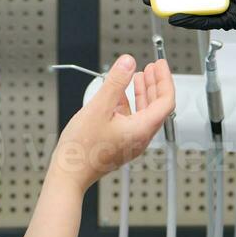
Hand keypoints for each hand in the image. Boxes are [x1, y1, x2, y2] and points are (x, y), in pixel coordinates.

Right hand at [52, 55, 174, 190]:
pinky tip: (120, 95)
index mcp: (141, 129)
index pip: (166, 101)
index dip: (165, 79)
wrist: (69, 174)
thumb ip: (115, 82)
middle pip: (157, 107)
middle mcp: (140, 138)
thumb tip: (128, 63)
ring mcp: (131, 142)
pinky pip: (132, 120)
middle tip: (153, 67)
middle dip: (156, 84)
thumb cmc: (82, 149)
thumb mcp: (98, 107)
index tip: (161, 65)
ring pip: (145, 113)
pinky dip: (130, 104)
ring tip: (138, 76)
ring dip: (143, 93)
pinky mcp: (120, 144)